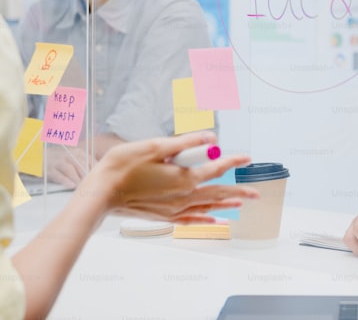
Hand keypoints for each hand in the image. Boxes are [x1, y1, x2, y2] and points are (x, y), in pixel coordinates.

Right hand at [45, 144, 96, 187]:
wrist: (39, 157)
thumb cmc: (61, 160)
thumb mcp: (74, 157)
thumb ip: (86, 164)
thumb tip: (100, 173)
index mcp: (77, 152)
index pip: (90, 160)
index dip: (96, 170)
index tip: (101, 179)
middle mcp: (68, 155)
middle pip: (81, 164)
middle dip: (87, 175)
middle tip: (93, 185)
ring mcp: (58, 161)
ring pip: (70, 169)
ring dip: (77, 178)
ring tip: (83, 186)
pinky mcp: (49, 169)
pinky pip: (58, 175)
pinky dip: (65, 180)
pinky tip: (71, 185)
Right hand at [96, 132, 258, 222]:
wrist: (101, 193)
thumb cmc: (124, 166)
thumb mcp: (156, 146)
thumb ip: (186, 142)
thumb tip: (211, 138)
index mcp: (184, 178)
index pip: (216, 168)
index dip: (233, 161)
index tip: (247, 157)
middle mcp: (183, 196)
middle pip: (217, 192)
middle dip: (238, 191)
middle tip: (256, 193)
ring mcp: (174, 209)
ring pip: (207, 206)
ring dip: (225, 204)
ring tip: (241, 204)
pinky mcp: (164, 215)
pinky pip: (191, 218)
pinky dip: (205, 218)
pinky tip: (213, 219)